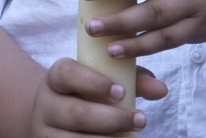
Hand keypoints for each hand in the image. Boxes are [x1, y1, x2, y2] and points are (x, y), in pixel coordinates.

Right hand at [28, 58, 166, 135]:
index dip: (94, 82)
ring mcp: (45, 131)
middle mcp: (45, 104)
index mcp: (55, 78)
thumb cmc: (87, 96)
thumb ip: (132, 81)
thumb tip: (160, 89)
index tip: (122, 92)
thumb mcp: (103, 82)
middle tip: (142, 120)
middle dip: (113, 119)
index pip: (67, 73)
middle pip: (77, 113)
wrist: (54, 118)